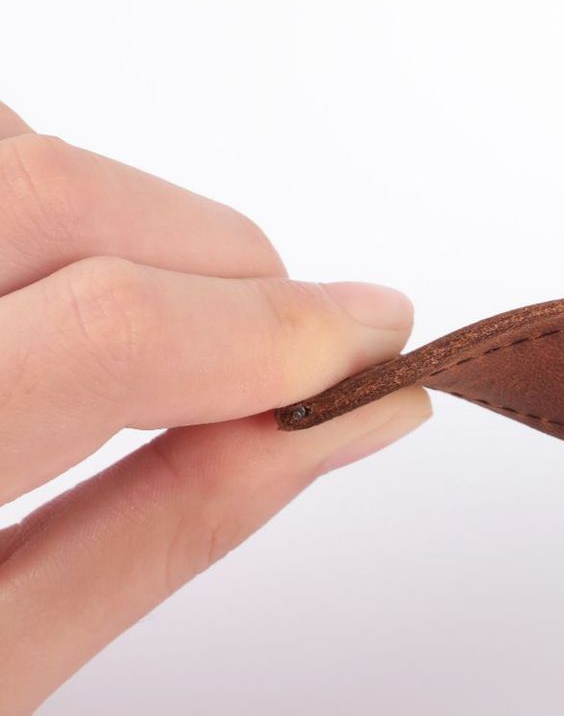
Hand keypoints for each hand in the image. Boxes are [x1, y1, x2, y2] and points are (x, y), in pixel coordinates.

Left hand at [0, 102, 429, 715]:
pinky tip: (33, 275)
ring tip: (167, 320)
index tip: (375, 345)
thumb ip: (159, 532)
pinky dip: (14, 184)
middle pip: (39, 189)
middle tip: (297, 339)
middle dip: (214, 255)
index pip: (104, 335)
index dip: (275, 331)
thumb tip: (331, 426)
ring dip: (107, 208)